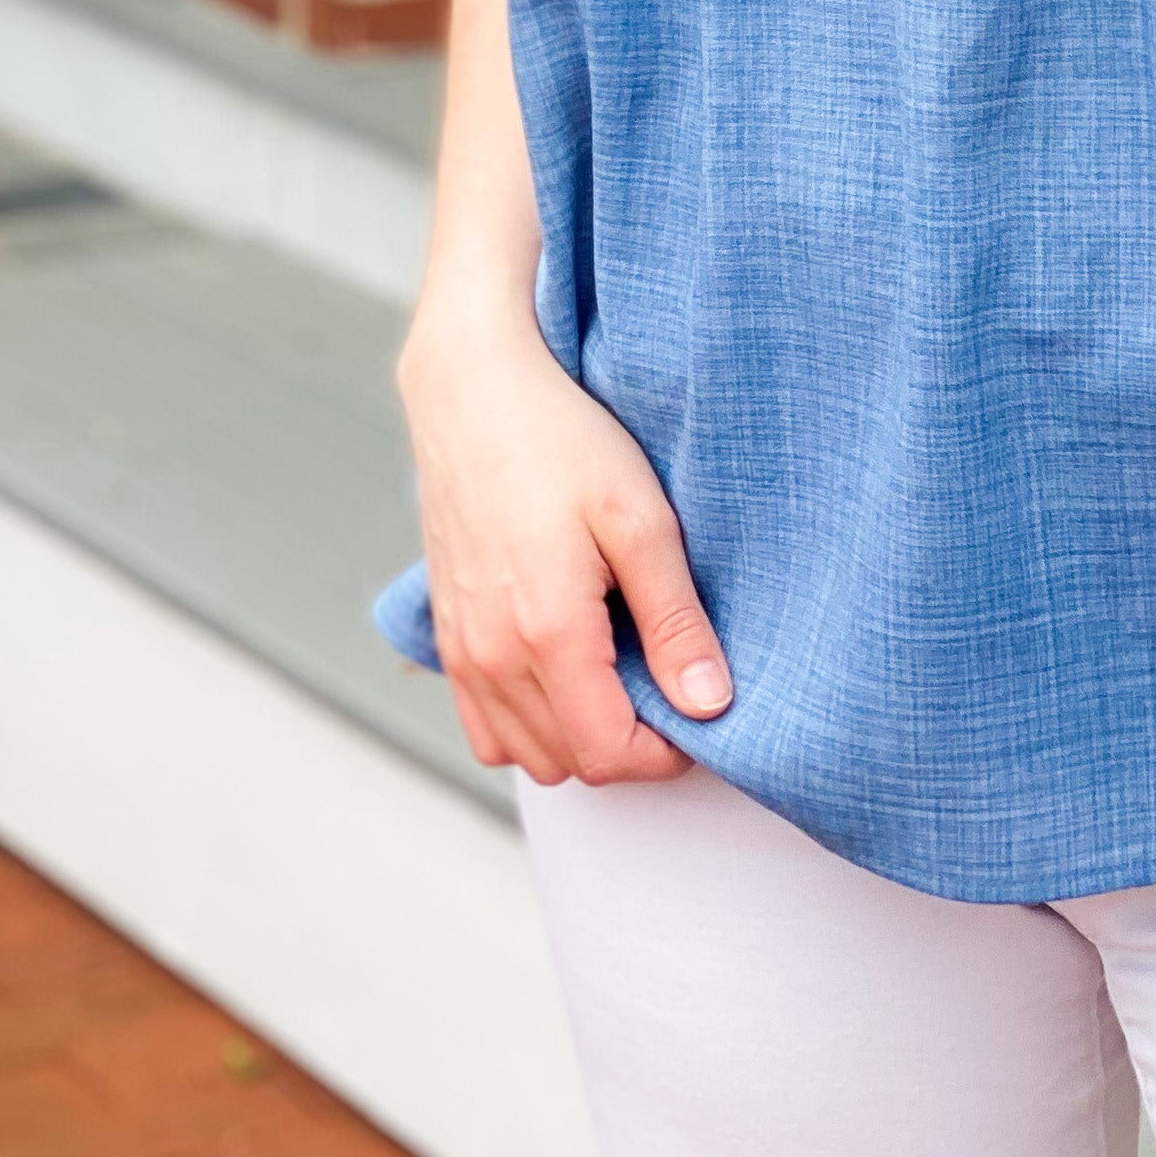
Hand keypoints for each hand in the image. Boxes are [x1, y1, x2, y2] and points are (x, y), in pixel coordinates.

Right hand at [397, 306, 730, 784]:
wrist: (472, 392)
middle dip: (627, 746)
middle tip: (666, 683)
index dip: (665, 753)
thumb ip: (675, 621)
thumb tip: (709, 704)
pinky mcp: (446, 636)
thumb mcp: (641, 520)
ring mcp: (461, 651)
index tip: (698, 710)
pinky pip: (484, 726)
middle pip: (569, 764)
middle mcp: (492, 658)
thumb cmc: (563, 441)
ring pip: (524, 754)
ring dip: (578, 738)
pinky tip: (567, 669)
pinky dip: (528, 724)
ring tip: (621, 673)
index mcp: (548, 634)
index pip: (609, 756)